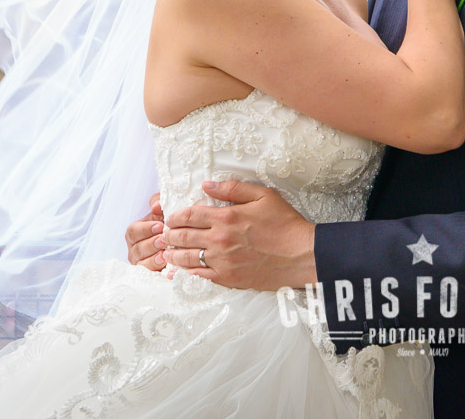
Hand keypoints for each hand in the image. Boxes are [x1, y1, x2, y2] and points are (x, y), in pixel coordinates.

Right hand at [125, 192, 167, 271]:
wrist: (181, 241)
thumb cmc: (168, 222)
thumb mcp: (162, 210)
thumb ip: (158, 202)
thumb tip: (156, 206)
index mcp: (135, 233)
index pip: (133, 231)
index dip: (145, 229)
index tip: (160, 226)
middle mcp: (135, 249)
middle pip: (137, 249)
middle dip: (151, 244)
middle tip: (164, 240)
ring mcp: (142, 263)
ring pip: (142, 264)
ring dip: (154, 259)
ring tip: (165, 254)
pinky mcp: (151, 274)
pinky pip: (151, 275)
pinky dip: (158, 271)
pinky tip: (167, 266)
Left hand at [159, 179, 315, 290]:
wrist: (300, 255)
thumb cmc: (285, 224)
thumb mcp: (263, 196)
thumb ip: (233, 188)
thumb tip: (207, 185)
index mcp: (226, 217)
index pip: (190, 215)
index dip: (176, 216)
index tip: (170, 217)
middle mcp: (219, 240)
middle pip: (183, 237)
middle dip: (170, 235)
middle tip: (164, 234)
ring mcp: (222, 261)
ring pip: (187, 258)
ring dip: (173, 254)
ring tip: (167, 252)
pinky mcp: (227, 279)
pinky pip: (199, 276)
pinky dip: (186, 272)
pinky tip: (181, 269)